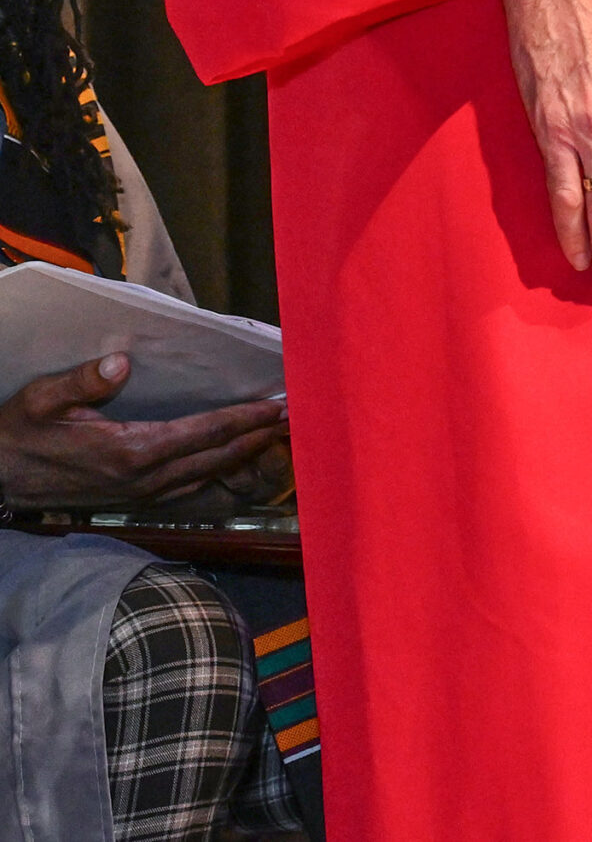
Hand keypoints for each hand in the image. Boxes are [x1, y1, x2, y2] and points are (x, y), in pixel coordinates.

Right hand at [0, 355, 288, 507]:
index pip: (204, 433)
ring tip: (273, 435)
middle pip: (216, 456)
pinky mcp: (131, 499)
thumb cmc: (17, 434)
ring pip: (206, 475)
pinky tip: (231, 459)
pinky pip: (187, 487)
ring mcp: (138, 493)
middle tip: (295, 418)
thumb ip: (81, 382)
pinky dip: (217, 471)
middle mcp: (143, 477)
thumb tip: (120, 362)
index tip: (278, 406)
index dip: (245, 419)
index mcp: (130, 450)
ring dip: (242, 456)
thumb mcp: (40, 399)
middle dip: (257, 438)